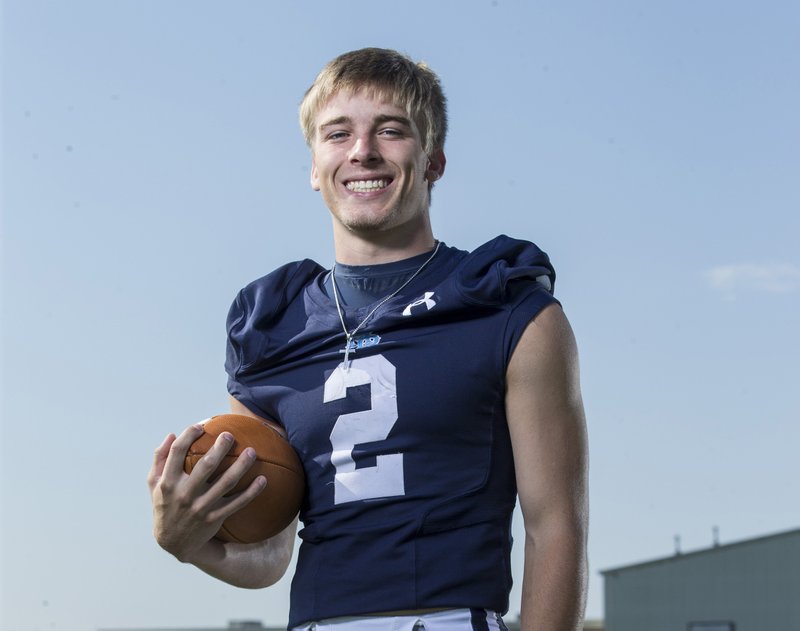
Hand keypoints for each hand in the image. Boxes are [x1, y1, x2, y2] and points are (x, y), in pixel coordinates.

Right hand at [147, 424, 266, 562]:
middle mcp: (184, 494)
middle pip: (205, 466)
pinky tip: (263, 479)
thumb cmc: (165, 505)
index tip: (201, 426)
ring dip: (241, 466)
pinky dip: (251, 492)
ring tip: (252, 451)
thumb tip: (172, 434)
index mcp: (167, 482)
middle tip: (230, 435)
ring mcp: (200, 507)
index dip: (189, 435)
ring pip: (226, 483)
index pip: (177, 452)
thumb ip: (160, 458)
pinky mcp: (214, 518)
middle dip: (220, 448)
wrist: (173, 542)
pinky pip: (237, 503)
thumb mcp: (154, 484)